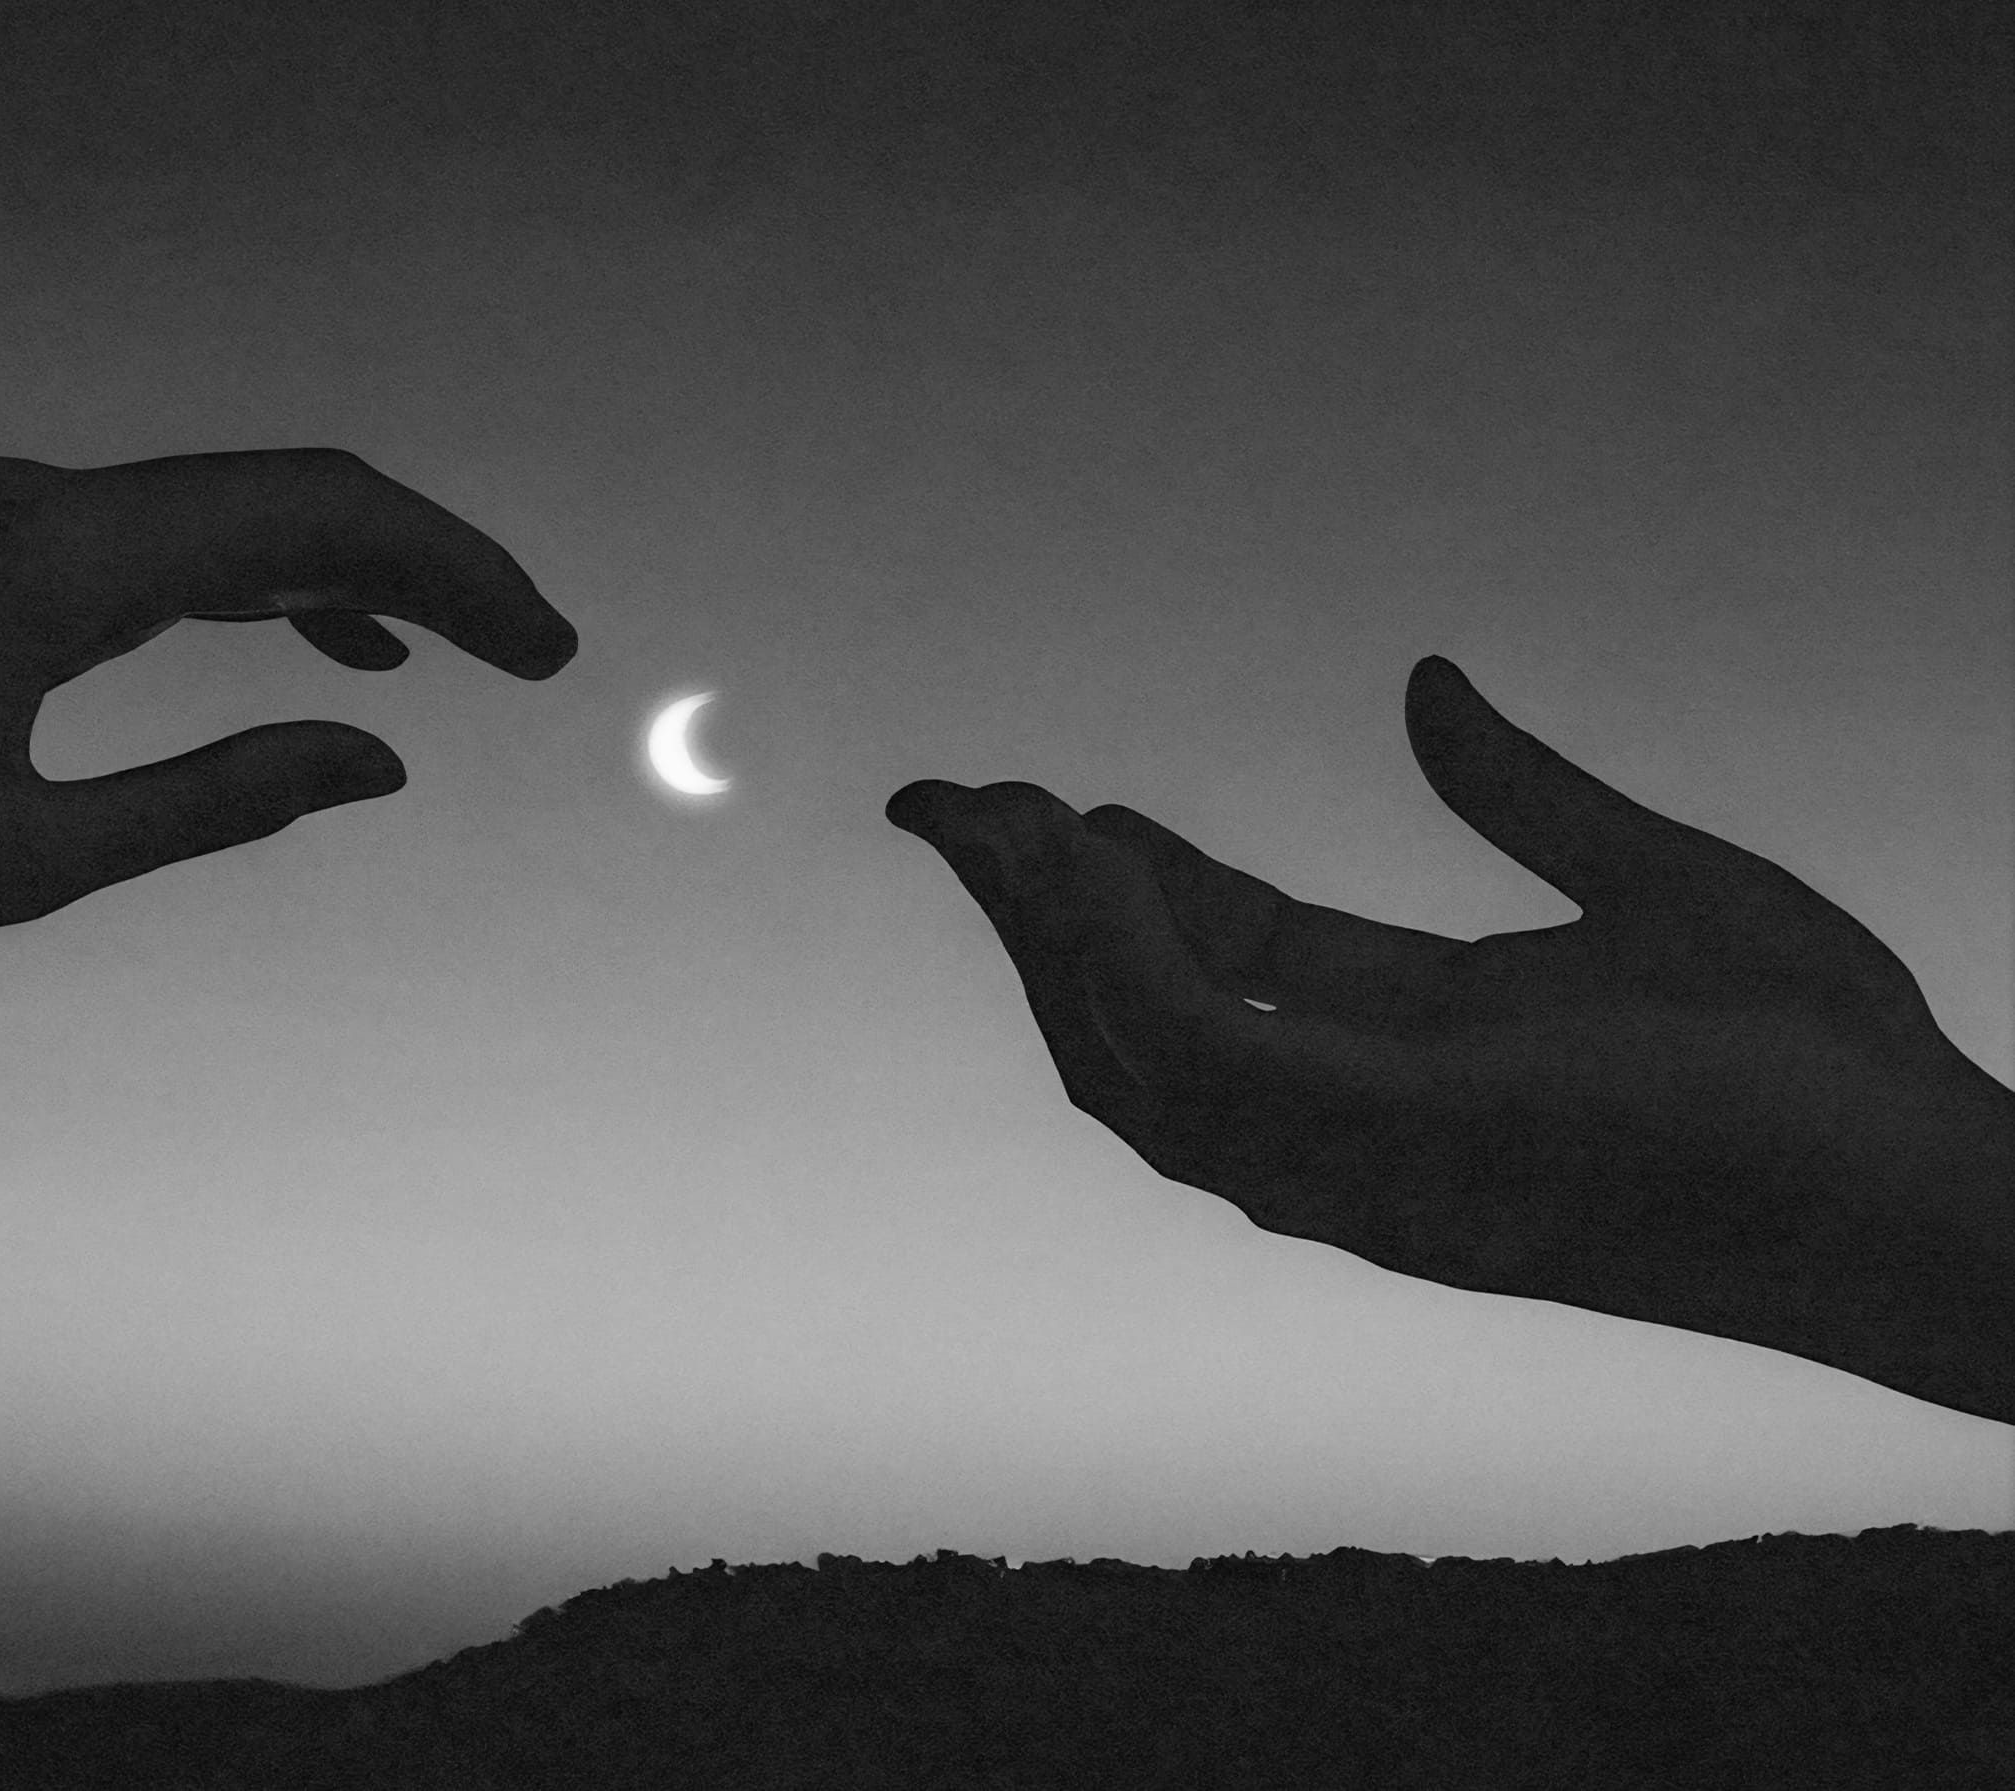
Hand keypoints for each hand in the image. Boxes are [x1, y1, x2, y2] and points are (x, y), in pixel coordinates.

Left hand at [0, 451, 573, 979]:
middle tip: (540, 646)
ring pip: (221, 508)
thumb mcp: (34, 858)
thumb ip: (220, 797)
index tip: (548, 646)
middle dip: (427, 562)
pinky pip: (151, 538)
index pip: (311, 525)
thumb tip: (380, 756)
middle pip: (285, 493)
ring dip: (345, 568)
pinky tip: (311, 641)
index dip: (454, 575)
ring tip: (453, 652)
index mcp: (60, 561)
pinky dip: (248, 580)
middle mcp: (37, 502)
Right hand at [888, 657, 2013, 1420]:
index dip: (1120, 893)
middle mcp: (1362, 1134)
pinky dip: (1125, 958)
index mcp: (1416, 1064)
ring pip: (1134, 1063)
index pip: (1221, 976)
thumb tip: (1423, 679)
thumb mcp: (1660, 882)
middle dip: (1031, 924)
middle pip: (1139, 1034)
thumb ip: (1523, 792)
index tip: (1051, 805)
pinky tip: (1090, 852)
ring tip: (987, 823)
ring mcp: (1368, 1161)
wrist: (1940, 1199)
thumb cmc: (1831, 1071)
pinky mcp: (1400, 1150)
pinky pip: (1211, 1055)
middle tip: (952, 804)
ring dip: (1044, 940)